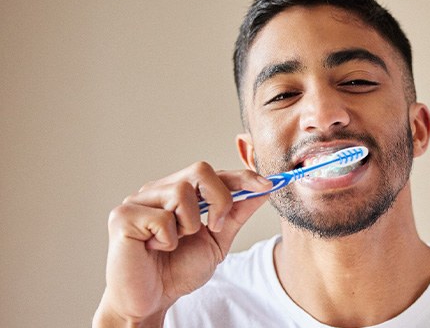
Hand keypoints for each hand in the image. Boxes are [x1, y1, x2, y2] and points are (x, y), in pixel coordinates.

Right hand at [93, 162, 270, 326]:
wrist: (150, 301)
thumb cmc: (177, 271)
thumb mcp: (216, 240)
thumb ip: (235, 214)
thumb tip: (262, 190)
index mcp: (177, 193)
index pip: (213, 174)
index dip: (242, 177)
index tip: (267, 186)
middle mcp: (157, 191)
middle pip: (200, 170)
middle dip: (220, 199)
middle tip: (215, 227)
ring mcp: (137, 201)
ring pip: (182, 191)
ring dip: (189, 225)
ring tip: (175, 243)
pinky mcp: (122, 216)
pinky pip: (162, 217)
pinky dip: (168, 239)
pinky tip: (156, 249)